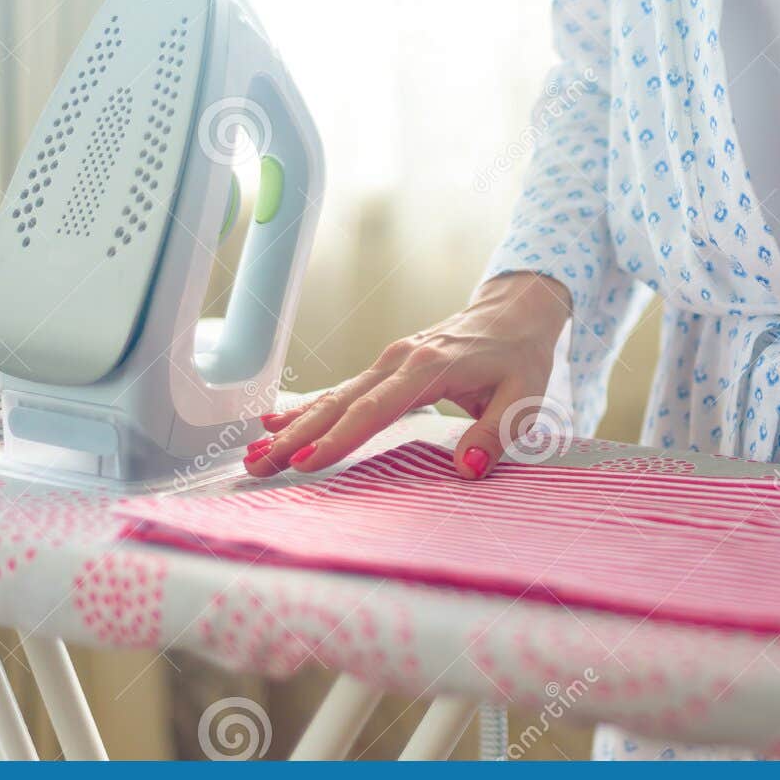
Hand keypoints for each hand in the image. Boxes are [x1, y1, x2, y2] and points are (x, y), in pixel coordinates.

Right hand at [244, 272, 571, 479]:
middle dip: (298, 438)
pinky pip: (343, 390)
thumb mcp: (524, 397)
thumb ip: (496, 434)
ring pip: (335, 396)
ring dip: (295, 426)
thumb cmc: (520, 356)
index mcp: (431, 367)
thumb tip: (466, 468)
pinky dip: (309, 409)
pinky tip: (277, 424)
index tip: (306, 462)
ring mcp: (390, 359)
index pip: (376, 408)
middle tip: (259, 467)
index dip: (340, 438)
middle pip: (341, 403)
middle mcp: (401, 359)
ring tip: (256, 454)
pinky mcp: (387, 365)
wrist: (515, 311)